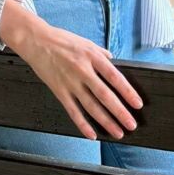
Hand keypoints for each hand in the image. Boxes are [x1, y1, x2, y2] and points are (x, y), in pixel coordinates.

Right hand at [0, 0, 141, 139]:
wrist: (36, 41)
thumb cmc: (61, 40)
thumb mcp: (85, 42)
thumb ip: (100, 53)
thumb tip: (113, 62)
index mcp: (91, 56)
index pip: (114, 77)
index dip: (127, 91)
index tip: (137, 103)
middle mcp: (82, 70)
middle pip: (104, 95)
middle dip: (120, 111)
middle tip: (131, 124)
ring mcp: (70, 82)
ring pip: (91, 106)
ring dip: (106, 121)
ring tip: (118, 132)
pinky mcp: (59, 91)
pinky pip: (73, 111)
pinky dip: (83, 124)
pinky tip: (92, 134)